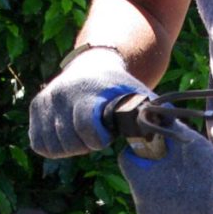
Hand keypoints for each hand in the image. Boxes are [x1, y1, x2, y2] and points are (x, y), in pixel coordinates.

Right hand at [28, 48, 153, 159]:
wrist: (94, 65)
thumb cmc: (120, 89)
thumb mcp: (138, 97)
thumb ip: (153, 115)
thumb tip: (176, 132)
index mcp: (89, 90)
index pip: (86, 128)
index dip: (97, 140)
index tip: (106, 136)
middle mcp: (62, 92)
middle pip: (69, 143)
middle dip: (84, 145)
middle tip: (95, 135)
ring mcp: (46, 99)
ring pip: (53, 147)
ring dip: (69, 148)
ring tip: (82, 133)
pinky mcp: (36, 107)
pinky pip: (39, 144)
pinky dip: (54, 147)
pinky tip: (68, 135)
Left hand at [114, 108, 212, 213]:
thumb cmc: (207, 172)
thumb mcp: (189, 141)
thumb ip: (170, 127)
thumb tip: (161, 112)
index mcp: (140, 182)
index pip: (126, 160)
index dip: (140, 151)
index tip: (156, 150)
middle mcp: (141, 207)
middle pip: (142, 186)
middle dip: (155, 177)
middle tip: (180, 172)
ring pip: (155, 207)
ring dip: (167, 199)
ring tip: (191, 193)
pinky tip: (196, 212)